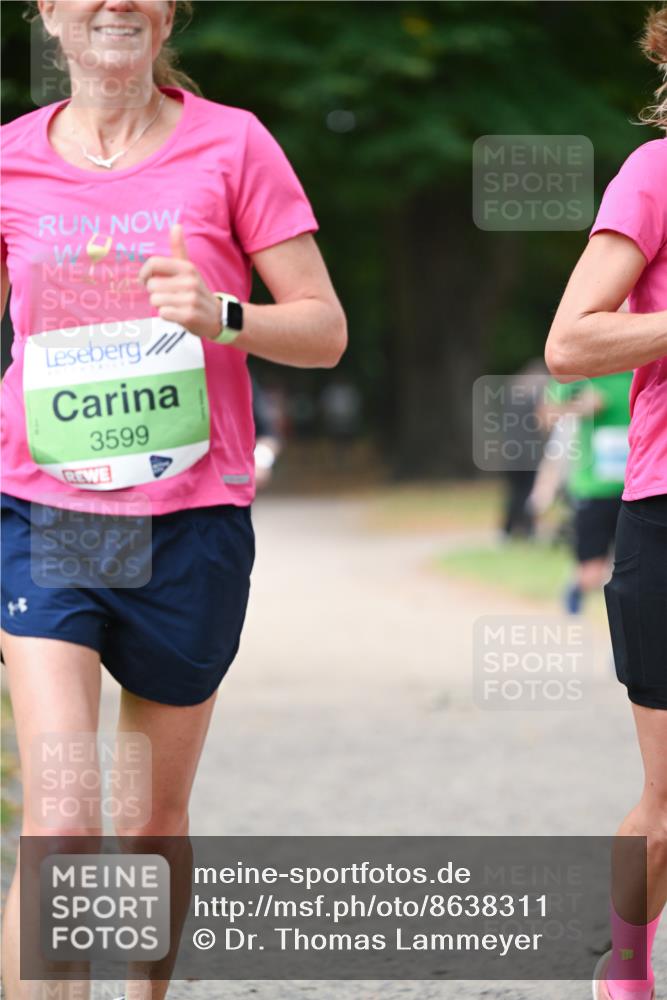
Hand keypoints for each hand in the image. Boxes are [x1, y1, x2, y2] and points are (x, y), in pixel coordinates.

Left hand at [137, 224, 221, 340]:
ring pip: (155, 300)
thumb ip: (179, 249)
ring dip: (160, 305)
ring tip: (173, 305)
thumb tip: (176, 225)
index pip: (154, 263)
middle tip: (167, 296)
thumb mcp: (189, 270)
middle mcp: (190, 281)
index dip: (143, 273)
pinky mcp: (189, 315)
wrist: (217, 316)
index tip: (144, 281)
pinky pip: (163, 313)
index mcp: (187, 267)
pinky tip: (177, 314)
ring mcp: (191, 299)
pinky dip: (166, 315)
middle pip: (151, 285)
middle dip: (154, 293)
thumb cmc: (195, 291)